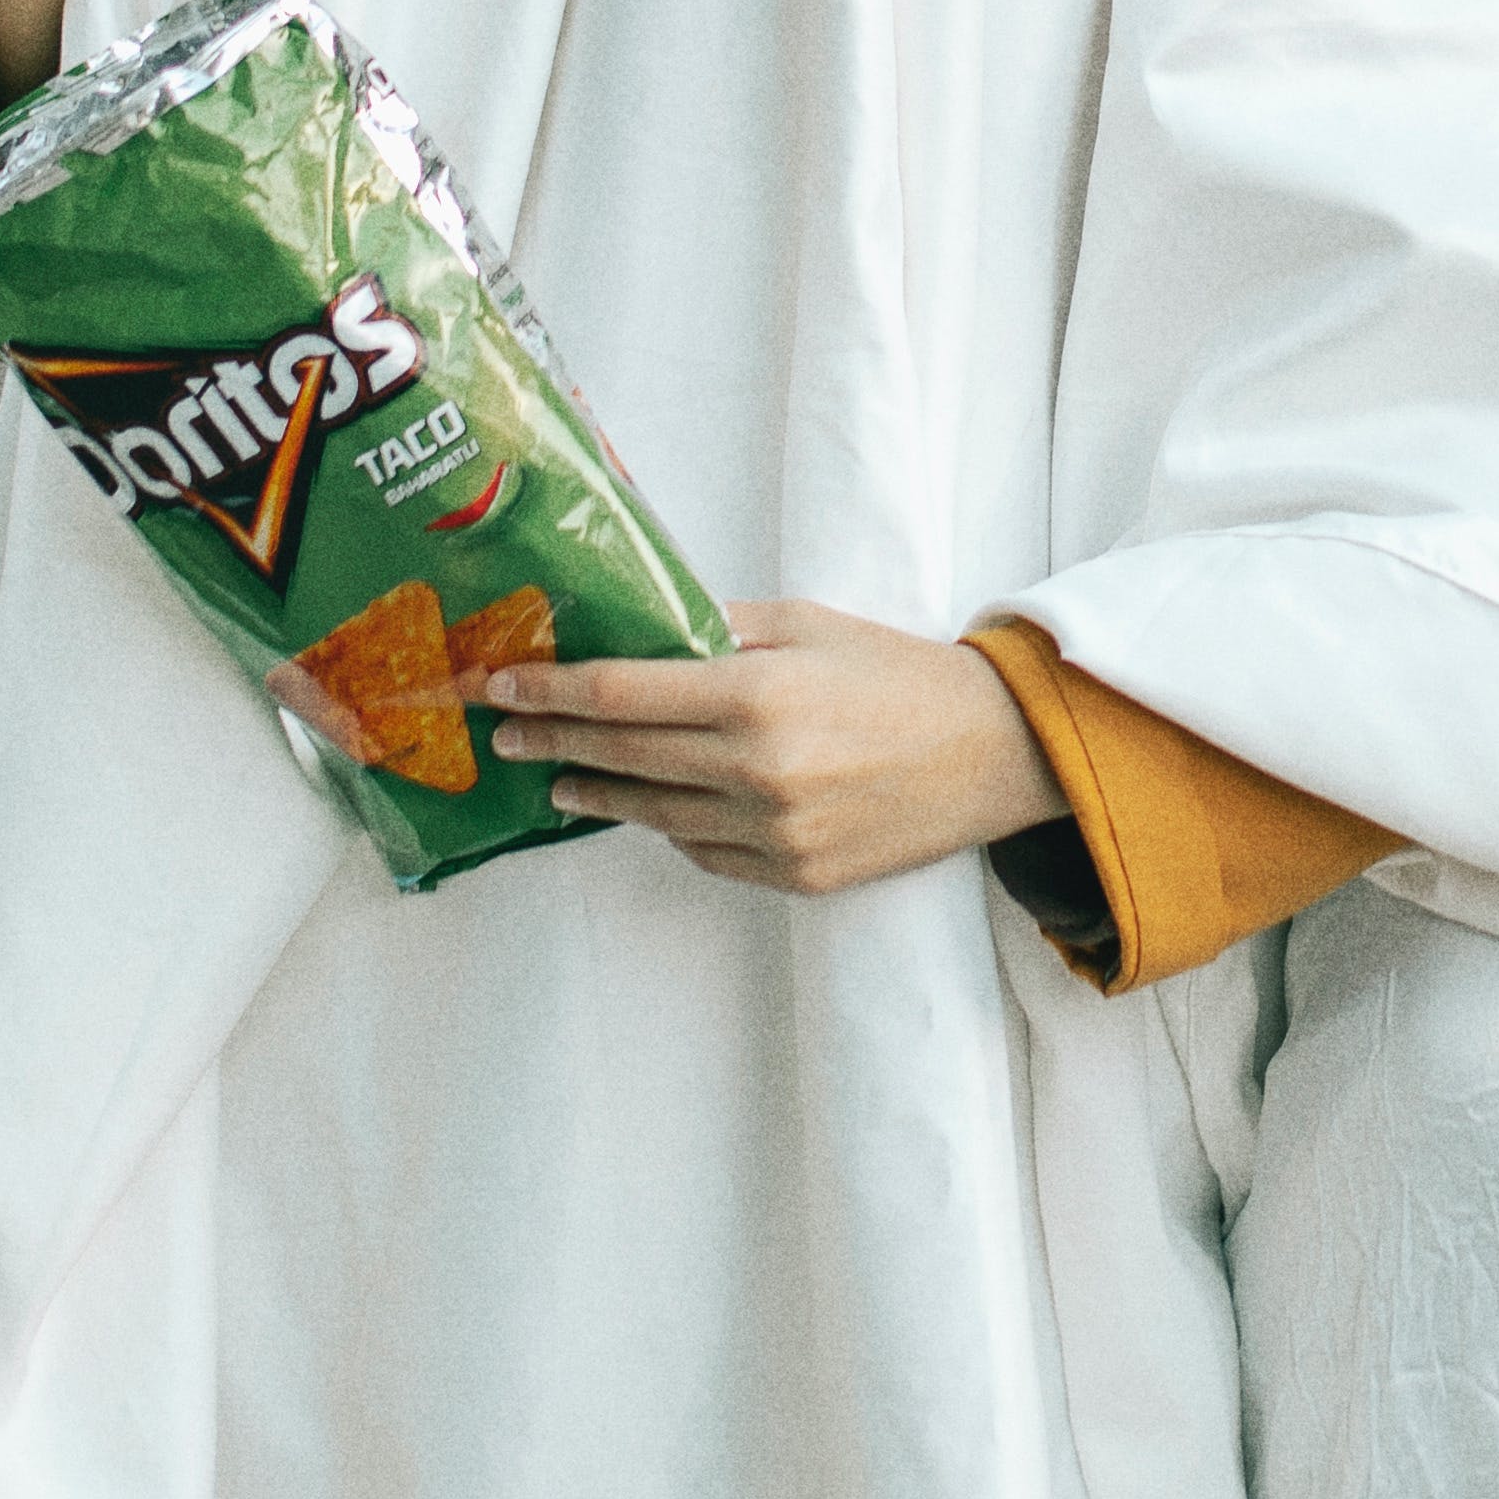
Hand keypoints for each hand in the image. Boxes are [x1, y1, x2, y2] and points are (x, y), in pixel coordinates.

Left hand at [468, 601, 1069, 894]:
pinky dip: (674, 826)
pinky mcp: (796, 875)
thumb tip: (642, 632)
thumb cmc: (901, 674)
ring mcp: (775, 831)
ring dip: (599, 794)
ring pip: (654, 813)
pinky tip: (655, 806)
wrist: (995, 752)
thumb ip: (722, 626)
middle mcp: (756, 768)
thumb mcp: (810, 623)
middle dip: (554, 742)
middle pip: (622, 756)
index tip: (503, 687)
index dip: (551, 691)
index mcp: (756, 693)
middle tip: (508, 736)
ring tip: (563, 780)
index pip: (621, 692)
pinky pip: (706, 851)